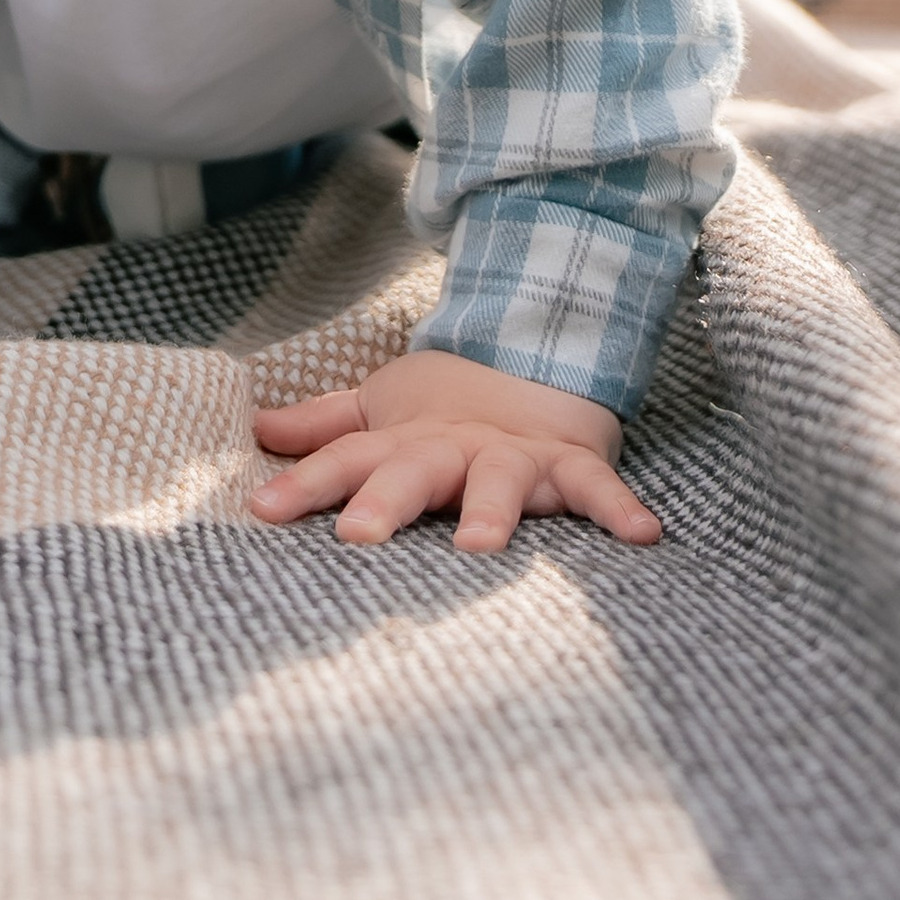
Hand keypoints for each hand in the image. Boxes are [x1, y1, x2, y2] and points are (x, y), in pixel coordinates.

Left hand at [249, 346, 659, 552]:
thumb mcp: (383, 409)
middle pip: (415, 470)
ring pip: (500, 480)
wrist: (539, 355)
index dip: (305, 482)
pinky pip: (597, 487)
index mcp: (404, 440)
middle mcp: (454, 448)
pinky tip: (643, 535)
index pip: (346, 458)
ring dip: (491, 509)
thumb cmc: (448, 404)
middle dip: (386, 500)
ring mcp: (513, 456)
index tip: (263, 511)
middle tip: (359, 534)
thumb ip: (324, 428)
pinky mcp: (570, 462)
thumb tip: (255, 428)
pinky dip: (619, 509)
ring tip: (478, 544)